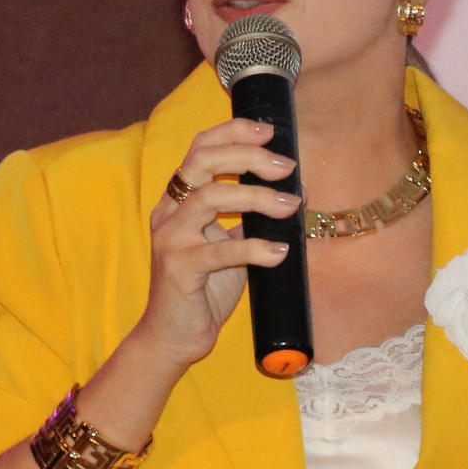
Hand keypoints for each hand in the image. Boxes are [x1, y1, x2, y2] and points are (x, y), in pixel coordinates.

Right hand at [134, 118, 298, 368]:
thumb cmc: (205, 289)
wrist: (175, 337)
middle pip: (202, 163)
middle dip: (248, 156)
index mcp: (179, 201)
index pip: (200, 149)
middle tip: (285, 167)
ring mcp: (171, 240)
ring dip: (256, 197)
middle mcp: (169, 213)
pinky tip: (280, 252)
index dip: (233, 132)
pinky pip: (219, 251)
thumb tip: (298, 191)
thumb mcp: (232, 245)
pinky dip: (254, 248)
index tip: (270, 131)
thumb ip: (254, 218)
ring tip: (291, 207)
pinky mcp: (178, 270)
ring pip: (209, 200)